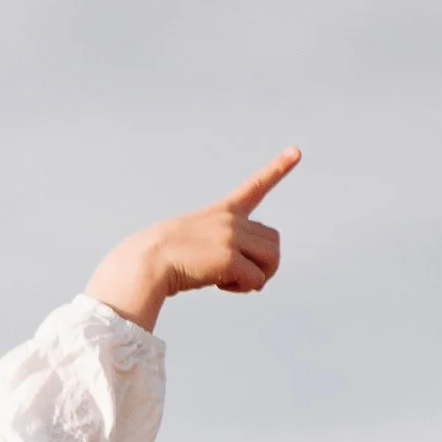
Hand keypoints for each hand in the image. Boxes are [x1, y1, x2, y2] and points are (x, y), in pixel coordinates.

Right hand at [86, 149, 299, 330]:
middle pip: (274, 242)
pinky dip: (244, 289)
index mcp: (222, 211)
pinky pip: (256, 281)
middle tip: (243, 278)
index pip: (255, 186)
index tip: (296, 151)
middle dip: (266, 264)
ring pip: (272, 259)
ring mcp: (230, 237)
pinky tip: (221, 286)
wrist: (145, 263)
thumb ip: (225, 250)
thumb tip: (253, 280)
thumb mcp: (196, 244)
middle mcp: (230, 220)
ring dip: (260, 277)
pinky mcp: (229, 258)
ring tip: (233, 282)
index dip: (278, 169)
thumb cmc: (165, 259)